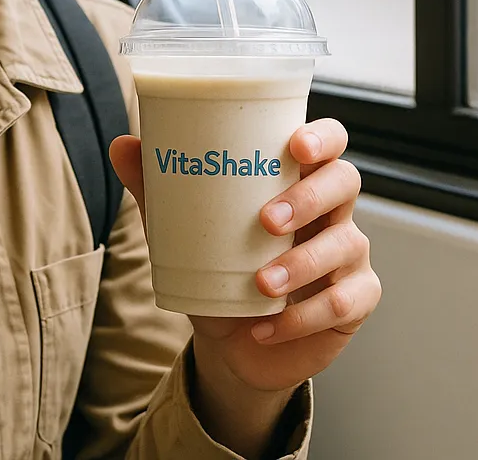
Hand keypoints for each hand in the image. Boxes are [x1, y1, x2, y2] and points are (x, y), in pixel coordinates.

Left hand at [110, 118, 380, 395]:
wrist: (230, 340)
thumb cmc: (215, 265)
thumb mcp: (182, 226)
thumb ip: (156, 186)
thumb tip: (121, 144)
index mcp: (295, 177)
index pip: (330, 140)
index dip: (322, 137)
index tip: (295, 147)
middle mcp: (330, 208)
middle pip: (344, 182)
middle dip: (308, 198)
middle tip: (267, 220)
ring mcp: (348, 253)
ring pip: (345, 243)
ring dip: (301, 263)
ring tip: (261, 283)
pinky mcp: (356, 299)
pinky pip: (343, 302)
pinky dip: (302, 316)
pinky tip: (267, 325)